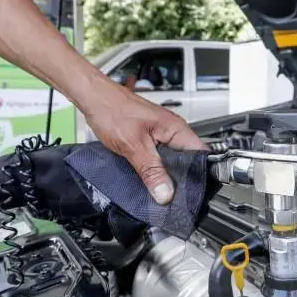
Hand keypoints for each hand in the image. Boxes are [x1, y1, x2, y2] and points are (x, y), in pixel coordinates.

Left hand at [83, 85, 208, 204]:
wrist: (94, 98)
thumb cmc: (112, 111)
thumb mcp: (133, 146)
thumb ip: (151, 171)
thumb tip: (166, 194)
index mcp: (177, 129)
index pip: (202, 155)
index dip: (199, 176)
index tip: (191, 194)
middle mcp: (173, 131)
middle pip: (189, 162)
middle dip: (182, 181)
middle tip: (174, 198)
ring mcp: (162, 135)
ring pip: (173, 162)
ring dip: (166, 176)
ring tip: (160, 192)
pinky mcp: (150, 139)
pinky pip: (160, 159)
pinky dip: (156, 170)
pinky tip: (149, 180)